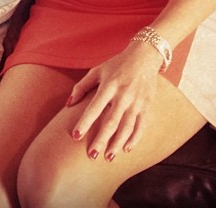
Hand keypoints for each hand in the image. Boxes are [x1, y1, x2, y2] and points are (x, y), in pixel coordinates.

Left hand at [66, 41, 162, 160]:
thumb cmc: (116, 64)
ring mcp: (136, 101)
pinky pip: (141, 126)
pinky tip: (126, 149)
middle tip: (92, 155)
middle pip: (111, 121)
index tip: (76, 136)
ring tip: (108, 157)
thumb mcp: (97, 70)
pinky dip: (134, 138)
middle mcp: (123, 94)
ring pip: (126, 127)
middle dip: (101, 140)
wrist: (144, 57)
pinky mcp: (146, 105)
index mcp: (109, 85)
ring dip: (117, 144)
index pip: (94, 107)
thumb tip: (68, 104)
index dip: (85, 122)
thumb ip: (82, 86)